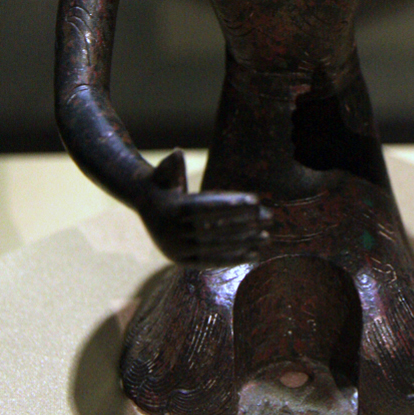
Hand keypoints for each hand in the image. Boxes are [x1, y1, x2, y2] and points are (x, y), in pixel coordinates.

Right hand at [138, 149, 272, 266]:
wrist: (144, 204)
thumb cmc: (162, 182)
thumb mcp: (162, 171)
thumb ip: (170, 164)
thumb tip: (177, 153)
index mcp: (171, 209)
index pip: (206, 206)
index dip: (231, 203)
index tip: (255, 200)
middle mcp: (173, 232)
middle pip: (215, 228)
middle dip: (244, 223)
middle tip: (269, 217)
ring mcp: (176, 249)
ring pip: (216, 247)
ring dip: (243, 243)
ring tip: (266, 238)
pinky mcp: (181, 261)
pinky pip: (210, 260)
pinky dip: (232, 259)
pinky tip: (253, 255)